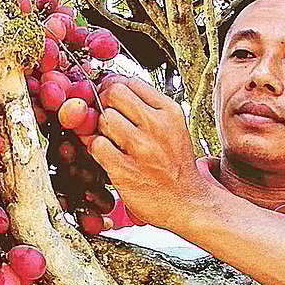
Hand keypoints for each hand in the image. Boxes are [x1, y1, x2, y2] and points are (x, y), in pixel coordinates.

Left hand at [88, 79, 211, 230]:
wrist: (187, 203)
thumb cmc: (175, 163)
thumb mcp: (172, 126)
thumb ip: (145, 105)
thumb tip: (109, 84)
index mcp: (169, 111)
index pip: (129, 81)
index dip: (113, 86)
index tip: (110, 96)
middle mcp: (157, 126)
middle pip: (113, 93)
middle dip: (104, 102)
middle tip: (106, 115)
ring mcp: (141, 148)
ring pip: (103, 118)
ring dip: (100, 128)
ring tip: (112, 139)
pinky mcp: (125, 169)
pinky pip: (97, 144)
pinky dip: (96, 148)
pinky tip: (108, 154)